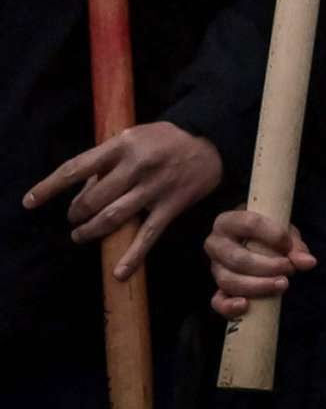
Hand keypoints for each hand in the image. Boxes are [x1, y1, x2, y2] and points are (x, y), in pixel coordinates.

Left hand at [24, 121, 223, 280]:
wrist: (212, 142)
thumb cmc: (166, 138)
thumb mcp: (133, 136)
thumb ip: (108, 158)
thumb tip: (84, 188)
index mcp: (121, 146)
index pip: (76, 168)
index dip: (50, 187)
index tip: (30, 202)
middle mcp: (136, 167)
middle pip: (93, 199)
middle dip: (76, 214)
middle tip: (74, 219)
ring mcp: (154, 188)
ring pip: (112, 218)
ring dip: (91, 232)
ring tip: (82, 236)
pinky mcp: (171, 206)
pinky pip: (148, 235)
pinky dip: (133, 255)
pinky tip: (120, 272)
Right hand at [205, 207, 316, 319]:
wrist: (256, 243)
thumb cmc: (269, 234)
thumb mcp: (283, 233)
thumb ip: (295, 246)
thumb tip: (308, 262)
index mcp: (229, 221)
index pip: (249, 224)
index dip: (273, 236)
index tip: (289, 246)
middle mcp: (215, 243)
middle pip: (238, 258)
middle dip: (268, 267)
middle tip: (289, 269)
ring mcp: (214, 268)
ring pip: (229, 280)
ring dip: (258, 286)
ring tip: (282, 284)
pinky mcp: (216, 288)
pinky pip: (217, 302)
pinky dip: (229, 306)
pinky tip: (246, 305)